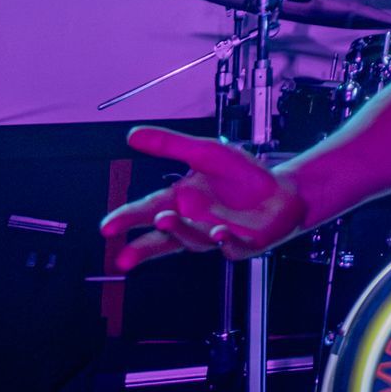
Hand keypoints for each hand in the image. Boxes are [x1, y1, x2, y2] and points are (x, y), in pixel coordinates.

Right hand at [99, 126, 306, 269]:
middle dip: (142, 248)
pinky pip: (232, 247)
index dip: (127, 219)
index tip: (107, 227)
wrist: (283, 190)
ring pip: (194, 241)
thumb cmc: (243, 176)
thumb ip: (170, 145)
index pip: (147, 210)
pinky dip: (225, 243)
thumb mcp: (205, 152)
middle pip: (163, 239)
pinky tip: (220, 235)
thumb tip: (133, 135)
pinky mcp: (243, 245)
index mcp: (181, 201)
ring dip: (180, 232)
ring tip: (166, 220)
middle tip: (123, 256)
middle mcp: (195, 222)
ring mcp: (217, 237)